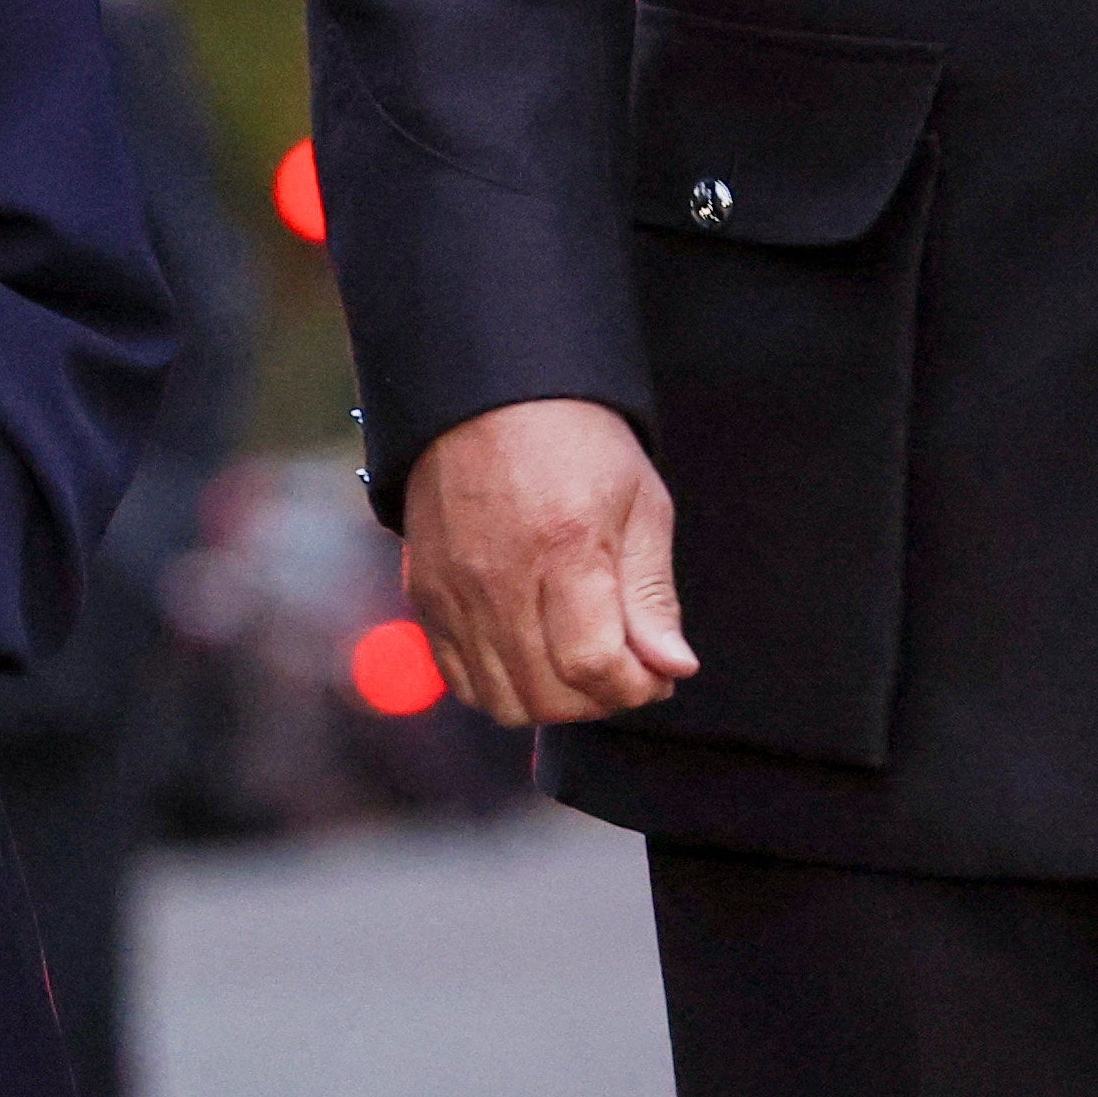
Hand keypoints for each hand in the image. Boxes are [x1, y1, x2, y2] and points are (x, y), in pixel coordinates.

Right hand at [401, 398, 693, 728]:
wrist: (490, 396)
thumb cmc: (576, 441)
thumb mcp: (641, 503)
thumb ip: (652, 595)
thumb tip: (672, 668)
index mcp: (565, 548)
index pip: (593, 666)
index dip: (634, 688)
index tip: (656, 675)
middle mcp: (500, 578)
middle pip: (547, 695)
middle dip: (599, 700)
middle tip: (624, 671)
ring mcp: (454, 591)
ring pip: (501, 701)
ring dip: (551, 701)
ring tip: (579, 666)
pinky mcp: (425, 594)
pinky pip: (459, 679)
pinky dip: (500, 687)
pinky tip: (532, 657)